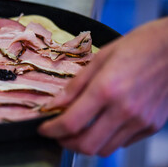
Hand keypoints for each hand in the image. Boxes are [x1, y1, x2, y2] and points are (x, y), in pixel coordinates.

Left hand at [38, 17, 167, 155]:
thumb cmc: (140, 46)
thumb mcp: (100, 58)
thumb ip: (76, 85)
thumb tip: (56, 103)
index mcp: (106, 89)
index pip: (71, 122)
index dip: (51, 129)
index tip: (43, 128)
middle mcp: (124, 110)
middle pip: (86, 144)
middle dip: (65, 143)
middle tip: (57, 134)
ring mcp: (140, 121)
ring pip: (105, 149)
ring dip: (85, 144)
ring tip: (77, 131)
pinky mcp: (151, 126)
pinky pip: (123, 143)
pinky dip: (106, 140)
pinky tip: (101, 126)